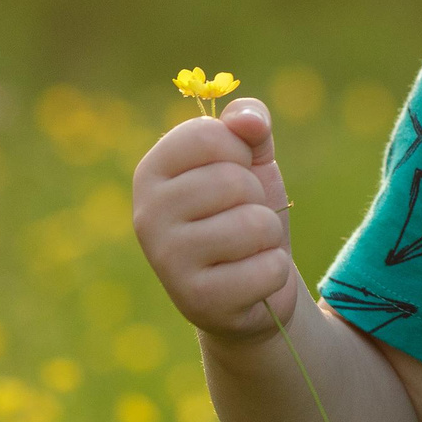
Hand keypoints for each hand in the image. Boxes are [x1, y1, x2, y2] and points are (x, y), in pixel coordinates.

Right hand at [132, 97, 296, 343]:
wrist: (252, 285)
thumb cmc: (244, 211)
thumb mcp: (251, 158)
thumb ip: (250, 122)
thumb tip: (250, 121)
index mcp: (152, 171)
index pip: (209, 135)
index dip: (240, 152)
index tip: (233, 172)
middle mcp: (147, 214)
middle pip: (233, 181)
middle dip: (257, 198)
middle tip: (240, 218)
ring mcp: (167, 260)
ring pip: (255, 225)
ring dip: (268, 235)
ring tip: (246, 248)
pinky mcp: (196, 300)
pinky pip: (267, 268)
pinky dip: (274, 271)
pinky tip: (249, 280)